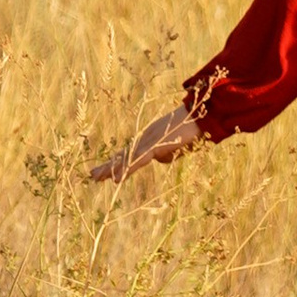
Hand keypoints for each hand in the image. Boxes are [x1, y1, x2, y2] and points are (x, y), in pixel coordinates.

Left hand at [90, 107, 204, 182]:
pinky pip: (137, 160)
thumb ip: (169, 152)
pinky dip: (126, 170)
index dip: (118, 161)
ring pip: (127, 158)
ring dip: (111, 169)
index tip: (106, 170)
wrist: (203, 117)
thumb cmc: (195, 129)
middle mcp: (147, 138)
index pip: (131, 152)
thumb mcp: (180, 146)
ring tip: (97, 178)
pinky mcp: (156, 145)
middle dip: (108, 166)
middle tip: (92, 176)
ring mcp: (150, 141)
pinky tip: (116, 179)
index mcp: (152, 138)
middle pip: (124, 154)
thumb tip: (160, 159)